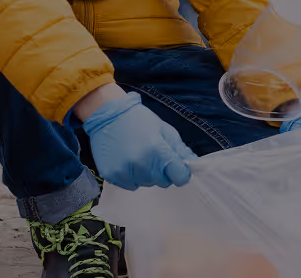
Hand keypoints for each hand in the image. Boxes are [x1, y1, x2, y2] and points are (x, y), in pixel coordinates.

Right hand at [82, 92, 197, 190]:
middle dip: (163, 172)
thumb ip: (180, 150)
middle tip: (154, 155)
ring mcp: (125, 172)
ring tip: (139, 155)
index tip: (178, 167)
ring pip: (146, 184)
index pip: (180, 177)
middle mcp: (142, 165)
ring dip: (147, 174)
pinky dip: (132, 176)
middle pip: (162, 182)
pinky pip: (131, 185)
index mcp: (158, 151)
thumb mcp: (165, 130)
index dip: (181, 173)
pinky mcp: (112, 176)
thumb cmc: (138, 120)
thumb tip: (192, 165)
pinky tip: (128, 161)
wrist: (108, 115)